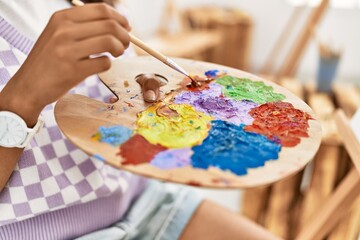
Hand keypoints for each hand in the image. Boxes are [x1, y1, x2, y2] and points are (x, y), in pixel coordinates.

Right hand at [0, 3, 130, 125]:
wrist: (28, 86)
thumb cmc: (50, 60)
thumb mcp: (59, 35)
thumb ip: (84, 27)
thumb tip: (121, 25)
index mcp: (62, 18)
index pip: (101, 10)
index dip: (119, 18)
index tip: (126, 28)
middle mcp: (63, 31)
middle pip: (109, 26)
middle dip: (125, 35)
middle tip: (126, 44)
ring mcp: (67, 51)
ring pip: (110, 42)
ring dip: (121, 49)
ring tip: (117, 54)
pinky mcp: (72, 71)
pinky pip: (104, 63)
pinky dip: (108, 64)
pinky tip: (100, 65)